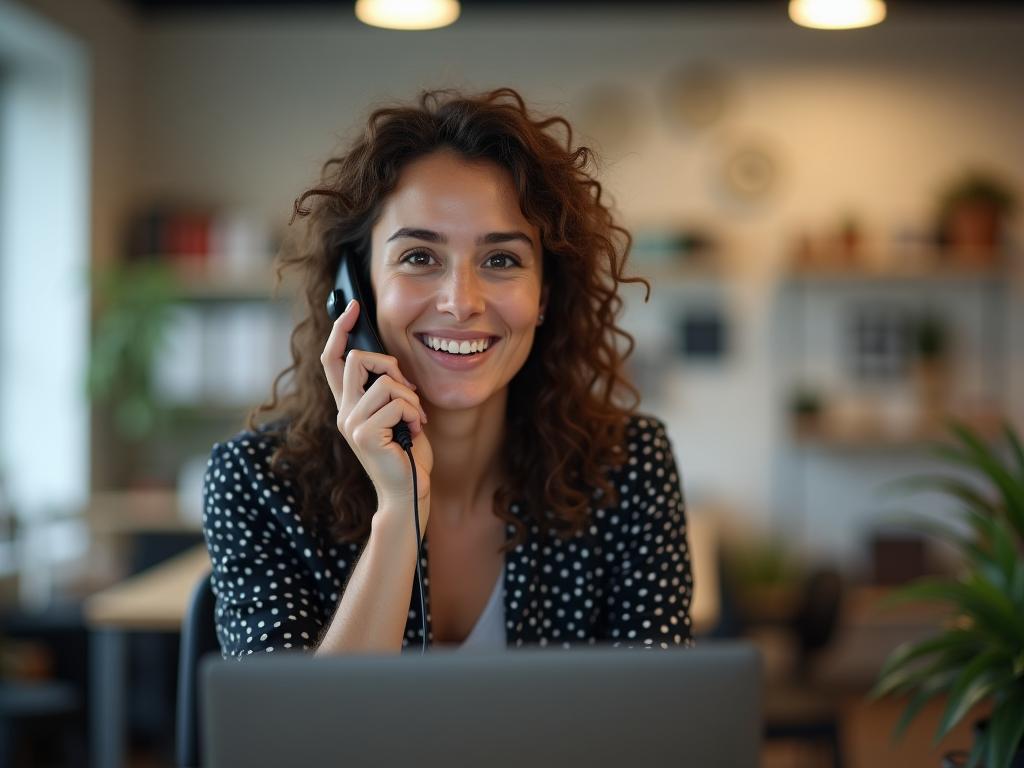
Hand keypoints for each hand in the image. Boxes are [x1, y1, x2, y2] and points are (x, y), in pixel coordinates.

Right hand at [321, 300, 432, 510]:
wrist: (408, 493)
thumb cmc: (407, 455)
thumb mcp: (397, 415)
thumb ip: (387, 391)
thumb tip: (389, 364)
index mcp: (349, 406)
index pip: (332, 360)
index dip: (340, 331)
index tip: (352, 307)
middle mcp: (343, 412)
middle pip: (356, 359)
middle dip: (390, 365)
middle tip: (409, 391)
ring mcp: (350, 423)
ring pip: (384, 382)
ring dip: (410, 398)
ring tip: (415, 420)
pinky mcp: (364, 434)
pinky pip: (397, 402)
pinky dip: (415, 414)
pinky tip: (415, 432)